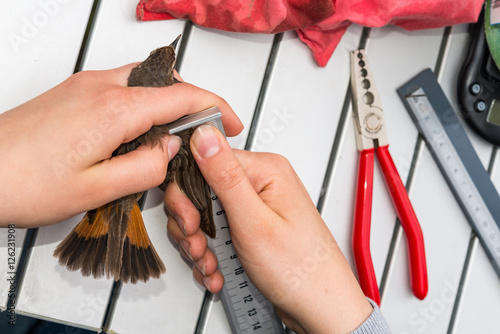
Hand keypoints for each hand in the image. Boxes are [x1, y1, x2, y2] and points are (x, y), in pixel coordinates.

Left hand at [0, 65, 242, 226]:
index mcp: (115, 109)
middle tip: (204, 132)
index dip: (215, 108)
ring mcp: (86, 85)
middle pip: (166, 81)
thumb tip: (171, 150)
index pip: (183, 96)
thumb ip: (146, 166)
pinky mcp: (75, 92)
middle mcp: (101, 87)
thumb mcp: (97, 188)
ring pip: (145, 83)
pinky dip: (143, 106)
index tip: (231, 123)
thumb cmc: (22, 181)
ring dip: (167, 104)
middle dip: (193, 103)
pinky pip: (123, 89)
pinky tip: (137, 135)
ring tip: (171, 140)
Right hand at [165, 125, 371, 332]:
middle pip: (202, 192)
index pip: (206, 162)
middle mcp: (260, 185)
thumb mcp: (254, 221)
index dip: (187, 193)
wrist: (320, 308)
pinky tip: (219, 271)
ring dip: (201, 245)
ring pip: (206, 217)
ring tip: (212, 263)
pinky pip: (218, 235)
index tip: (188, 220)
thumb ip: (225, 177)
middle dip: (193, 225)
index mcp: (265, 170)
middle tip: (199, 246)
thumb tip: (204, 135)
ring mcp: (255, 209)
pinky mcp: (251, 230)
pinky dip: (212, 256)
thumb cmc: (301, 269)